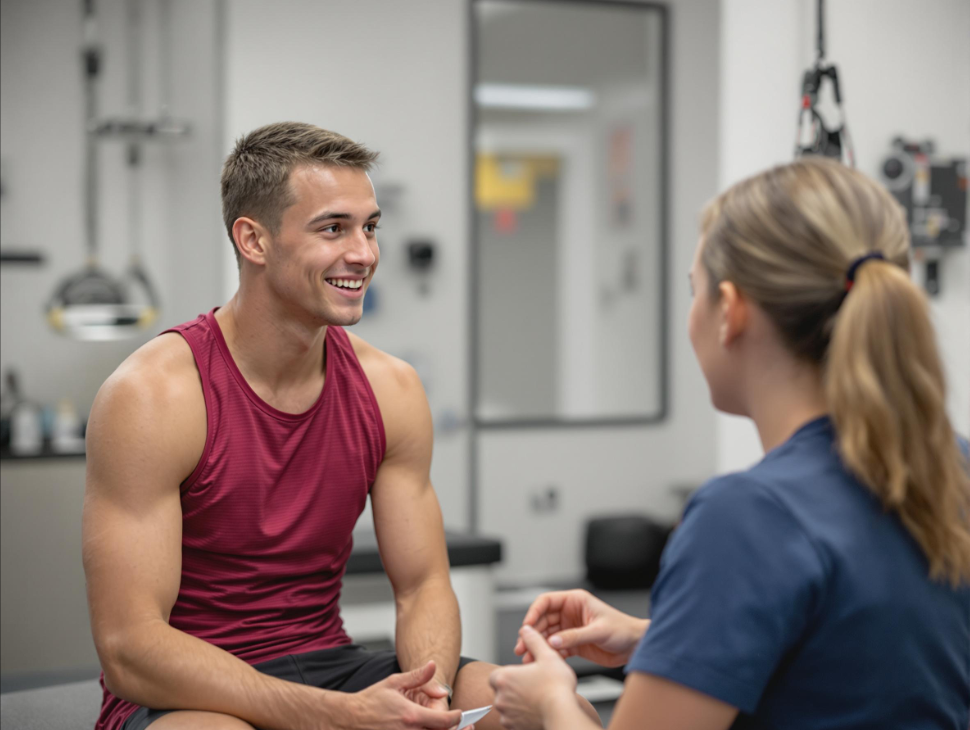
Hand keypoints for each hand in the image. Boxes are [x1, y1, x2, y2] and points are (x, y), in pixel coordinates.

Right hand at [341, 660, 462, 729]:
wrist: (350, 718)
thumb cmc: (372, 700)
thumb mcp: (394, 682)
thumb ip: (417, 676)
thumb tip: (433, 665)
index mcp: (411, 715)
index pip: (445, 721)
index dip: (457, 718)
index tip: (460, 714)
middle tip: (466, 727)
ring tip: (451, 728)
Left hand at [491, 626, 577, 729]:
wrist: (562, 714)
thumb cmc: (556, 687)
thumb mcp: (547, 655)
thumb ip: (534, 640)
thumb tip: (526, 629)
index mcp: (503, 678)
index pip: (496, 675)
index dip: (510, 675)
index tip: (523, 676)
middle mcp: (500, 698)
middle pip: (502, 691)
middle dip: (514, 689)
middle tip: (533, 687)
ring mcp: (506, 715)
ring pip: (508, 707)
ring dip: (518, 704)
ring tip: (537, 699)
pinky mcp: (514, 728)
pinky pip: (514, 721)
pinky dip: (523, 717)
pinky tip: (537, 711)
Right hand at [514, 589, 646, 667]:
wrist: (636, 646)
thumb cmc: (623, 630)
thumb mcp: (598, 631)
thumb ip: (575, 636)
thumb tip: (553, 641)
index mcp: (575, 601)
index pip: (546, 602)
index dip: (534, 612)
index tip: (527, 626)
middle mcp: (570, 613)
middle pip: (543, 620)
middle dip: (532, 633)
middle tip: (523, 646)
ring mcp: (570, 629)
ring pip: (547, 636)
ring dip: (538, 646)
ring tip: (528, 658)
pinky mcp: (574, 644)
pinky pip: (556, 649)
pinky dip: (549, 655)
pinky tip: (543, 662)